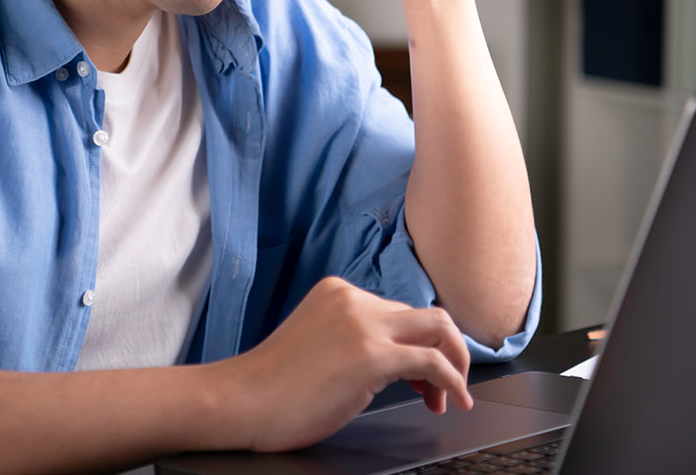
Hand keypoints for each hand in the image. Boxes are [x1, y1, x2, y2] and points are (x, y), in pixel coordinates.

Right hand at [210, 276, 472, 452]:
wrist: (241, 402)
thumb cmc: (272, 387)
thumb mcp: (318, 343)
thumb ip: (353, 339)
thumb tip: (395, 361)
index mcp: (338, 292)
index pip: (398, 311)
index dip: (418, 345)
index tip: (420, 377)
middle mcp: (353, 299)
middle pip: (424, 315)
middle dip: (444, 352)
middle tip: (440, 389)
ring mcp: (363, 325)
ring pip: (438, 328)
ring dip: (455, 362)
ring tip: (450, 396)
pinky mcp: (371, 356)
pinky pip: (433, 361)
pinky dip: (453, 380)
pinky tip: (453, 400)